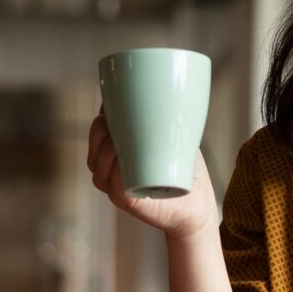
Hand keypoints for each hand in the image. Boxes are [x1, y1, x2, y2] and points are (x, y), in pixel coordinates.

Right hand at [89, 113, 218, 240]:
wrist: (197, 203)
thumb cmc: (186, 170)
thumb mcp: (173, 136)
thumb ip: (162, 117)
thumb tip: (161, 88)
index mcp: (117, 153)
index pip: (99, 131)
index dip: (103, 116)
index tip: (114, 104)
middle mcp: (111, 169)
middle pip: (94, 143)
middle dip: (101, 129)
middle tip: (120, 120)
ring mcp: (115, 186)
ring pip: (97, 163)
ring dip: (106, 148)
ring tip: (123, 140)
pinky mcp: (125, 201)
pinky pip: (109, 183)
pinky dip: (112, 170)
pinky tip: (120, 161)